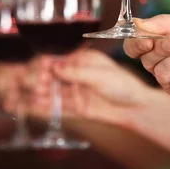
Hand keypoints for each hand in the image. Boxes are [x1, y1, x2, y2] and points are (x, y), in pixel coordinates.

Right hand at [33, 49, 151, 126]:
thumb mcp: (99, 76)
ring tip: (33, 95)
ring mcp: (76, 91)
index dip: (48, 64)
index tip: (41, 68)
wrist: (135, 108)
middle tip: (38, 85)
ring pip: (54, 91)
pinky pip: (60, 106)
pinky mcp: (77, 107)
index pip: (60, 59)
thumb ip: (76, 72)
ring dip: (42, 93)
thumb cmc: (123, 86)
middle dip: (43, 79)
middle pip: (54, 76)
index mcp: (83, 60)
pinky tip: (36, 106)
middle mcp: (77, 74)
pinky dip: (48, 107)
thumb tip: (54, 66)